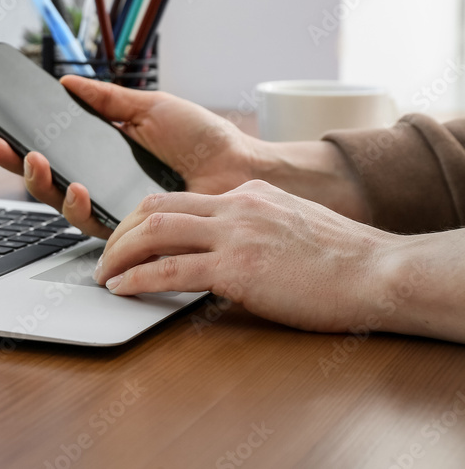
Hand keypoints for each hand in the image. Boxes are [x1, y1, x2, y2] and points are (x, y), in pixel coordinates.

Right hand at [0, 75, 262, 237]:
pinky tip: (77, 187)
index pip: (53, 148)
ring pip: (62, 204)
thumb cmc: (203, 138)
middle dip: (17, 165)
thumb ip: (107, 99)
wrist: (240, 167)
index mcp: (103, 151)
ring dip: (42, 184)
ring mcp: (114, 206)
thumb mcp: (149, 107)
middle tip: (0, 146)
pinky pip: (93, 224)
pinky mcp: (130, 229)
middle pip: (47, 179)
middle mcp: (102, 181)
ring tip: (38, 161)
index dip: (21, 143)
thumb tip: (66, 83)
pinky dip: (79, 206)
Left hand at [94, 179, 396, 332]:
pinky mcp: (236, 268)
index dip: (143, 218)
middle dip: (120, 232)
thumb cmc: (342, 258)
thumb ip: (254, 225)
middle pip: (154, 207)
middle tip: (105, 255)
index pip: (178, 198)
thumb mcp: (292, 222)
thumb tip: (228, 245)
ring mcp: (234, 234)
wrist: (377, 272)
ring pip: (154, 232)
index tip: (128, 236)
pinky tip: (122, 289)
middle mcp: (235, 205)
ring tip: (103, 274)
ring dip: (119, 254)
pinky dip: (138, 279)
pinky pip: (171, 270)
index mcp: (247, 193)